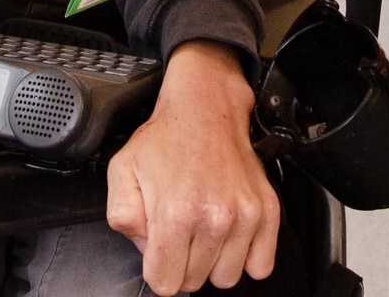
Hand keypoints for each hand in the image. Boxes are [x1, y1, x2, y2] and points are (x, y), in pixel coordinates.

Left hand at [107, 44, 278, 292]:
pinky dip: (245, 258)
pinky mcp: (266, 212)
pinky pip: (261, 266)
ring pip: (227, 278)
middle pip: (194, 283)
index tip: (159, 249)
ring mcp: (245, 216)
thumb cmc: (165, 139)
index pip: (165, 283)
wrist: (205, 109)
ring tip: (203, 229)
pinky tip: (228, 236)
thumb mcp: (122, 172)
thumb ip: (122, 219)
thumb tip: (146, 249)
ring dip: (213, 261)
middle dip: (182, 262)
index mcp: (176, 212)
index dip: (156, 268)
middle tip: (179, 229)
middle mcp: (214, 217)